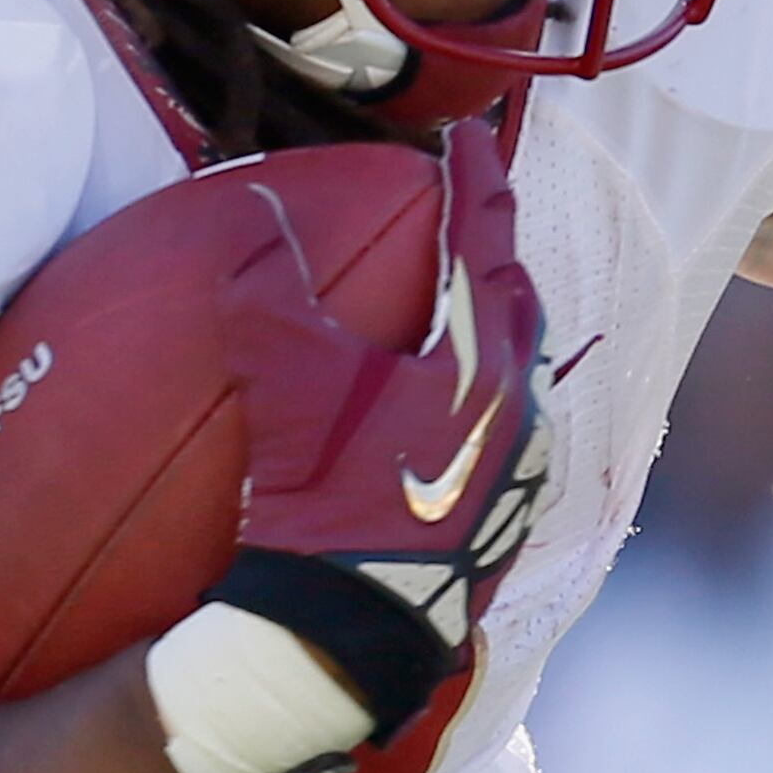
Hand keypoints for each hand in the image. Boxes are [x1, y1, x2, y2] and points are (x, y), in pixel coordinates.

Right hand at [152, 120, 552, 772]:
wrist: (353, 637)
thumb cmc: (327, 503)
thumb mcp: (284, 380)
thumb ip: (267, 285)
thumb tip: (252, 204)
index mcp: (482, 360)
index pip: (484, 241)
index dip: (473, 179)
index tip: (467, 135)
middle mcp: (520, 409)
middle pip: (517, 306)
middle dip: (495, 254)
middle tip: (470, 218)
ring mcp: (520, 471)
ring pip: (520, 373)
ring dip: (494, 330)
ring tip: (461, 309)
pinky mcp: (502, 522)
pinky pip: (504, 434)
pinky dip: (481, 399)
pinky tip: (446, 418)